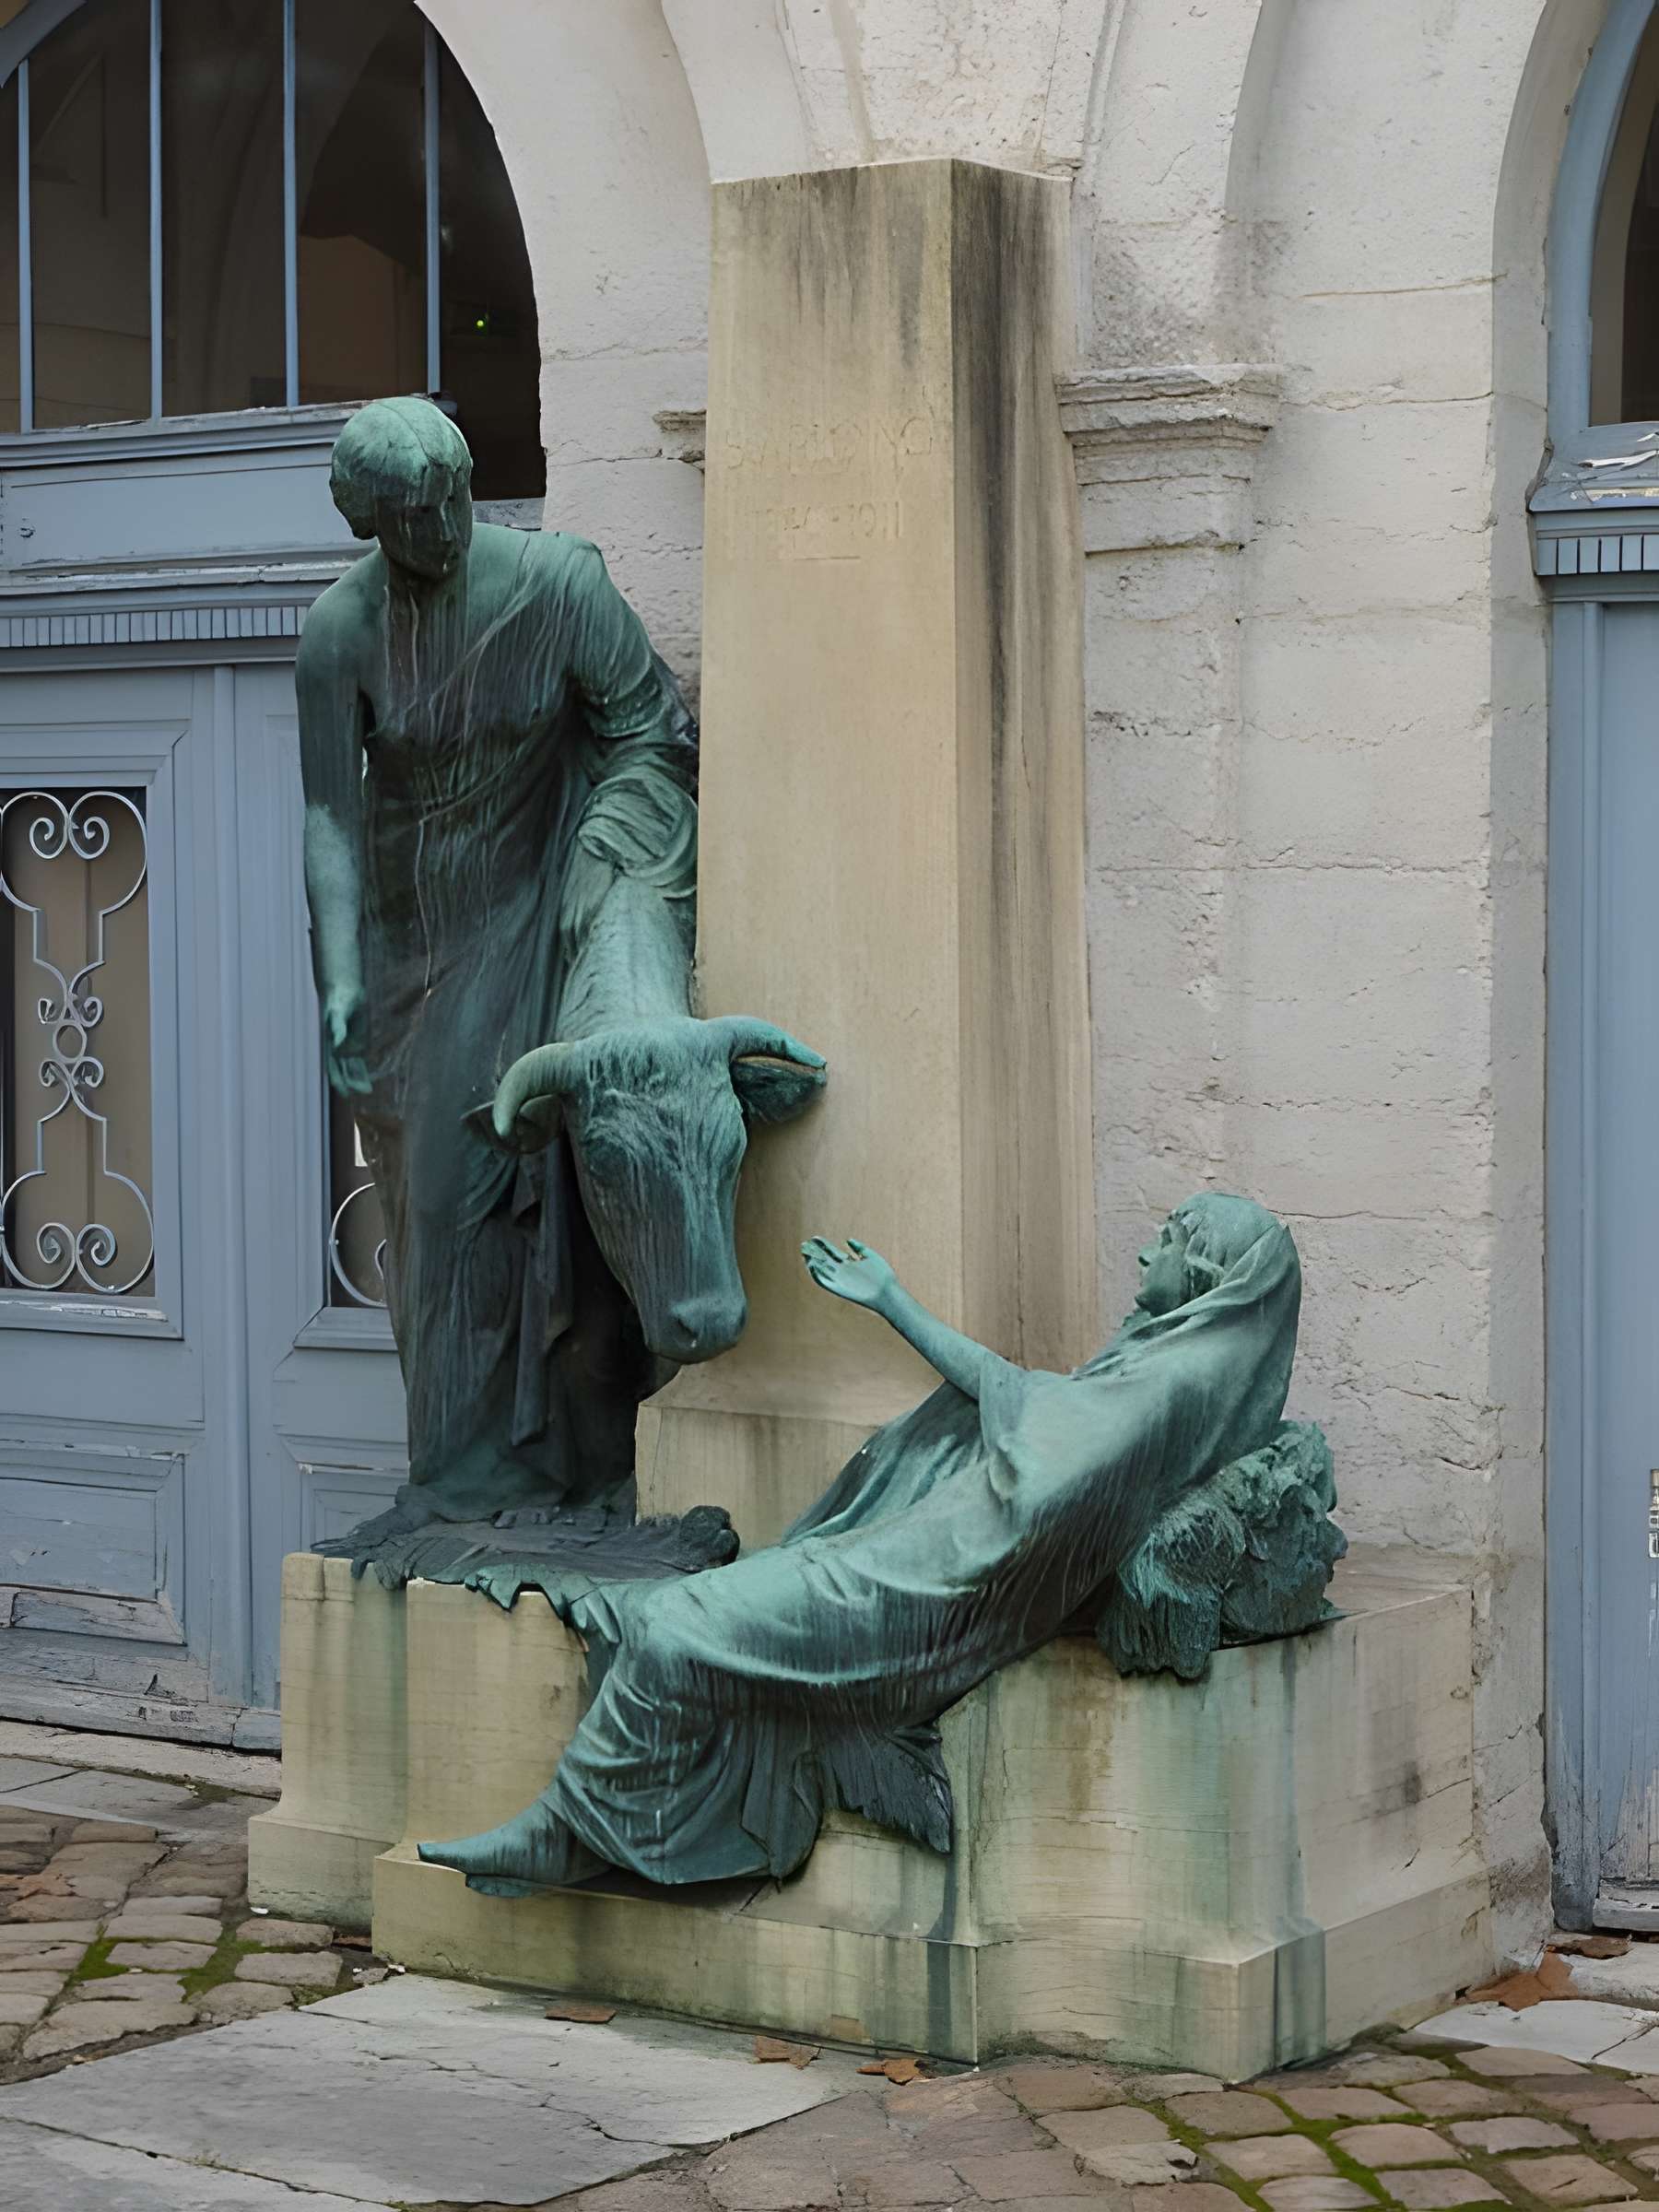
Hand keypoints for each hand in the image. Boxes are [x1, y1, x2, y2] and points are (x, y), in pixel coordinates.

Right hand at [322, 980, 370, 1097]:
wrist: (346, 991)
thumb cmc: (337, 1000)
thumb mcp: (337, 1013)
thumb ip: (337, 1027)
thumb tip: (337, 1042)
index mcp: (328, 1044)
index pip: (332, 1067)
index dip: (338, 1080)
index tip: (345, 1092)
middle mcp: (336, 1049)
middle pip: (343, 1071)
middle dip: (352, 1082)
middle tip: (364, 1091)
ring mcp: (347, 1047)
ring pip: (351, 1068)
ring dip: (358, 1079)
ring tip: (367, 1090)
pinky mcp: (358, 1043)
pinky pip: (359, 1061)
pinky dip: (362, 1071)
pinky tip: (368, 1080)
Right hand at [801, 1236, 897, 1313]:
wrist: (887, 1293)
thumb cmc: (883, 1276)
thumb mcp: (871, 1257)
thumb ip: (859, 1248)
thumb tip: (848, 1239)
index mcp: (850, 1263)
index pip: (832, 1253)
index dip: (823, 1245)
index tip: (815, 1237)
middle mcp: (843, 1271)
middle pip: (825, 1260)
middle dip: (815, 1252)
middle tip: (805, 1243)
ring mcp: (840, 1280)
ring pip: (823, 1270)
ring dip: (812, 1262)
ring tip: (805, 1252)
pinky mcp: (839, 1289)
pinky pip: (825, 1282)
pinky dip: (816, 1275)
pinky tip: (810, 1265)